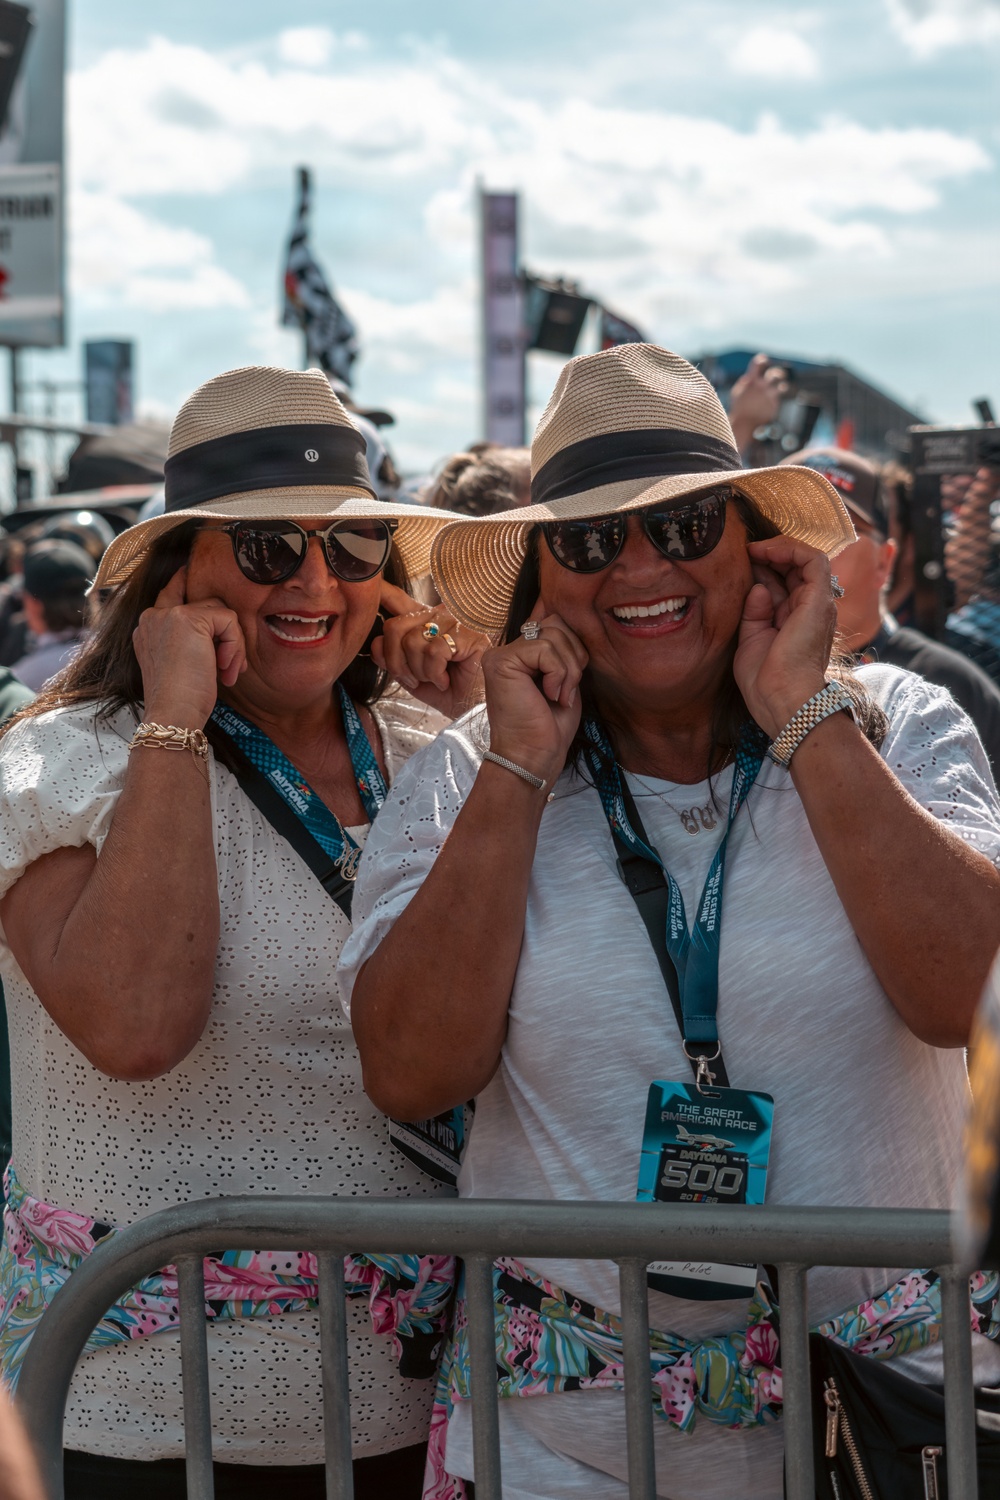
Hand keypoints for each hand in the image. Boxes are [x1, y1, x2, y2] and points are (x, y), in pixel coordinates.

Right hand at [132, 567, 246, 728]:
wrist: (172, 714)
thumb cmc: (181, 700)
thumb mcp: (183, 664)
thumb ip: (192, 641)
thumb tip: (222, 629)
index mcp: (148, 628)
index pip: (170, 593)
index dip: (183, 581)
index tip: (188, 568)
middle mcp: (153, 616)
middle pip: (204, 602)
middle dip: (226, 632)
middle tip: (229, 666)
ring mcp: (168, 615)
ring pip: (220, 612)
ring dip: (234, 644)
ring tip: (227, 672)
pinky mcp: (187, 618)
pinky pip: (228, 620)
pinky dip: (235, 646)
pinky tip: (225, 670)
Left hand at [371, 581, 488, 720]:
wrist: (476, 709)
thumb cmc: (449, 692)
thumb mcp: (412, 676)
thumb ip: (392, 659)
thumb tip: (377, 642)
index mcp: (424, 622)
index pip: (397, 599)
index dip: (381, 591)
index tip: (372, 584)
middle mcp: (437, 616)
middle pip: (393, 627)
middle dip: (396, 662)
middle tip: (414, 679)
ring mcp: (453, 621)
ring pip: (411, 642)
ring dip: (419, 672)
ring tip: (436, 680)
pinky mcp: (467, 633)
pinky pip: (433, 652)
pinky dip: (435, 674)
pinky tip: (446, 680)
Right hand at [481, 601, 587, 785]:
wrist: (533, 757)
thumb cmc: (549, 728)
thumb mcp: (565, 681)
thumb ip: (565, 653)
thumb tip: (578, 626)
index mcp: (522, 655)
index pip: (558, 625)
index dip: (575, 651)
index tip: (568, 687)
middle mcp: (507, 650)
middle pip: (557, 623)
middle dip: (574, 657)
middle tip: (565, 692)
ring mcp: (500, 655)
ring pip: (554, 634)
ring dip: (568, 669)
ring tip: (558, 696)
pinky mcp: (500, 661)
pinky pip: (545, 648)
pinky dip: (558, 674)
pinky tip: (549, 695)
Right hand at [728, 353, 788, 452]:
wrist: (744, 422)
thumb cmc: (740, 407)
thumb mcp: (737, 392)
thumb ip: (745, 382)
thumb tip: (750, 376)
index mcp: (751, 380)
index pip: (757, 363)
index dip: (762, 360)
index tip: (763, 360)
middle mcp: (761, 385)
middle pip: (775, 374)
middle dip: (778, 373)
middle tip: (777, 376)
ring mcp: (769, 394)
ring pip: (781, 384)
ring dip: (782, 383)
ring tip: (781, 386)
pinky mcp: (774, 403)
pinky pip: (781, 395)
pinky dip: (781, 392)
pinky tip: (779, 394)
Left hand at [733, 538, 834, 739]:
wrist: (781, 698)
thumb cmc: (764, 680)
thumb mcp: (751, 639)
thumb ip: (753, 611)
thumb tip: (756, 587)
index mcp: (793, 620)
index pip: (781, 582)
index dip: (761, 567)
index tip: (737, 563)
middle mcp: (809, 609)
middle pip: (792, 568)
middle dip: (768, 555)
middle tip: (741, 551)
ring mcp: (817, 603)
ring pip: (805, 559)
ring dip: (778, 548)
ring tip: (753, 548)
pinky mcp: (819, 599)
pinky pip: (813, 559)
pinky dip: (790, 549)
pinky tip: (766, 551)